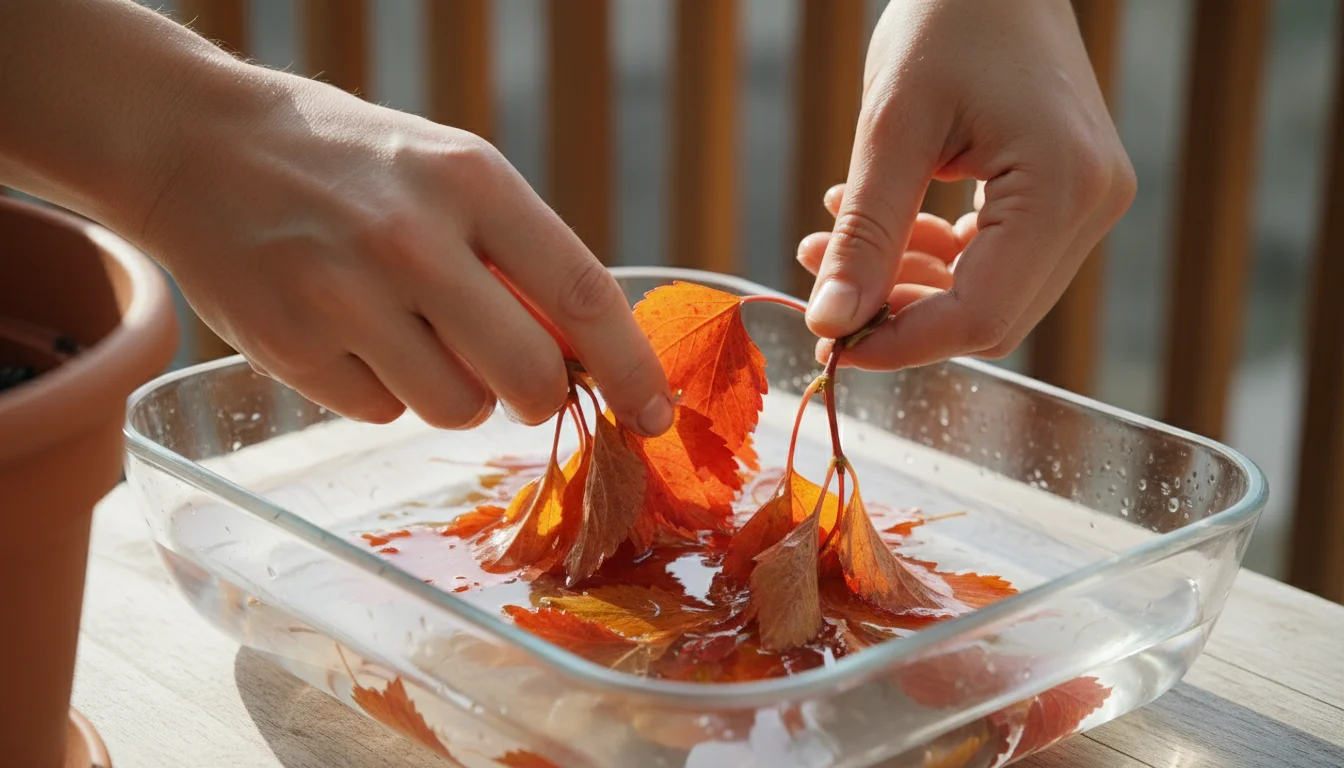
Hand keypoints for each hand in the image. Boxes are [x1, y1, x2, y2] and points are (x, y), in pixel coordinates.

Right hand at [140, 67, 673, 435]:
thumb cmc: (350, 164)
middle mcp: (410, 239)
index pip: (583, 294)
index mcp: (471, 181)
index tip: (655, 413)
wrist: (198, 146)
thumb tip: (590, 358)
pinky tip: (349, 334)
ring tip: (409, 331)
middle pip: (529, 377)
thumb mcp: (449, 172)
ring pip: (455, 410)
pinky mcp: (290, 348)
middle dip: (535, 394)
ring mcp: (344, 298)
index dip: (630, 367)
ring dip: (453, 392)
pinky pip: (382, 415)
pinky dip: (382, 392)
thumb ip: (521, 256)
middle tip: (516, 377)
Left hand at [803, 0, 1135, 367]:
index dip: (900, 343)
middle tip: (822, 288)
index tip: (831, 342)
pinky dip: (935, 259)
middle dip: (899, 314)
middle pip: (990, 317)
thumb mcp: (891, 128)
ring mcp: (1089, 202)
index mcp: (1063, 187)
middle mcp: (1094, 205)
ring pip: (991, 295)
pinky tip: (883, 226)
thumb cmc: (947, 21)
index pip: (981, 316)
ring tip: (828, 247)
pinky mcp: (1067, 195)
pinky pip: (998, 260)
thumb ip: (864, 234)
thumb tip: (829, 326)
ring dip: (908, 286)